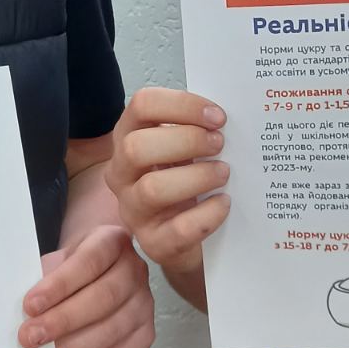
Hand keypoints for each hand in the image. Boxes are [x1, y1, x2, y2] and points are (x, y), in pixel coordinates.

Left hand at [19, 225, 153, 347]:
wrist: (99, 266)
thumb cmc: (74, 265)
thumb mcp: (57, 258)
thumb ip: (43, 279)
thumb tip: (22, 314)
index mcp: (111, 241)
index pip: (89, 261)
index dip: (60, 284)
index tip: (30, 305)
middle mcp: (135, 270)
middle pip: (104, 297)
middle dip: (63, 321)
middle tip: (30, 336)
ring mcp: (144, 302)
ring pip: (113, 330)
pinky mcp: (145, 333)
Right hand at [105, 87, 229, 277]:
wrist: (189, 236)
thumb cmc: (188, 180)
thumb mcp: (185, 149)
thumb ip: (198, 128)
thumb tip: (227, 117)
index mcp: (129, 136)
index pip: (142, 105)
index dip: (181, 105)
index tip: (217, 116)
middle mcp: (121, 172)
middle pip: (136, 147)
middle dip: (186, 141)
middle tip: (220, 144)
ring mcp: (132, 210)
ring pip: (152, 189)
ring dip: (196, 177)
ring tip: (224, 173)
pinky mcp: (153, 242)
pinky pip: (178, 229)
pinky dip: (207, 214)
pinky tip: (224, 203)